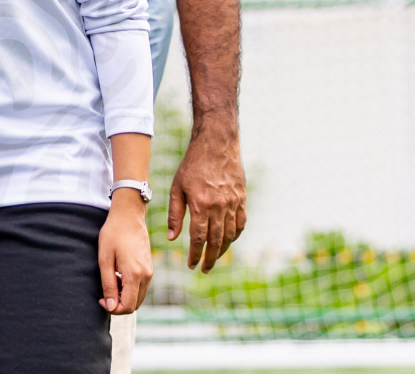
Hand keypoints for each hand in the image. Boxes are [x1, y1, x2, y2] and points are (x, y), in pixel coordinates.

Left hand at [98, 193, 152, 314]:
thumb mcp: (105, 258)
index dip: (113, 308)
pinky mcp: (149, 268)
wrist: (129, 216)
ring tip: (112, 280)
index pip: (127, 306)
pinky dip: (130, 289)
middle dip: (119, 304)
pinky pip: (141, 288)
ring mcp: (150, 272)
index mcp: (134, 275)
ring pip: (138, 298)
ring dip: (124, 297)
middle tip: (104, 293)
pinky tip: (119, 276)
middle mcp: (146, 276)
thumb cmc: (113, 234)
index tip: (101, 299)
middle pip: (134, 305)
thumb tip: (110, 306)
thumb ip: (108, 284)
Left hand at [168, 122, 245, 271]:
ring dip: (222, 250)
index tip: (191, 265)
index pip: (199, 238)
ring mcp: (233, 203)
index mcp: (201, 204)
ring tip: (214, 259)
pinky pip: (241, 224)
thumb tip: (172, 238)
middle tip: (204, 270)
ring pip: (230, 235)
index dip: (195, 254)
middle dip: (210, 259)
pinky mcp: (242, 199)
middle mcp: (219, 206)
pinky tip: (227, 242)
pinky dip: (234, 236)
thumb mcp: (177, 187)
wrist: (217, 144)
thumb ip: (176, 214)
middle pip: (216, 241)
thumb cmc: (192, 165)